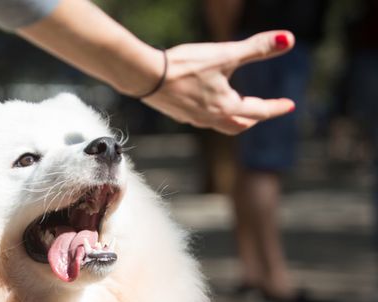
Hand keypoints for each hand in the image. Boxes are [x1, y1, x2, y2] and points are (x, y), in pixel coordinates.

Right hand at [143, 31, 295, 134]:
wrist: (147, 76)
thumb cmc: (186, 66)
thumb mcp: (225, 54)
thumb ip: (257, 48)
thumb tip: (288, 40)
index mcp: (226, 107)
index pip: (259, 110)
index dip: (276, 107)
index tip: (290, 106)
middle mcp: (211, 118)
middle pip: (239, 126)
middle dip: (254, 119)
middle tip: (264, 111)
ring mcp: (194, 119)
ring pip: (221, 125)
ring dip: (234, 119)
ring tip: (238, 108)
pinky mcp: (180, 114)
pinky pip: (204, 120)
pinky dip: (215, 115)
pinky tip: (208, 102)